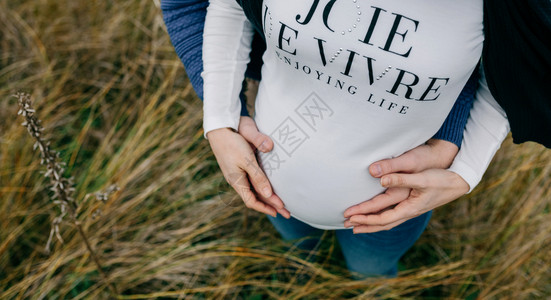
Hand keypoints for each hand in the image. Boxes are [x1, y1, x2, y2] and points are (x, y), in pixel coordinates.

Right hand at [207, 124, 289, 218]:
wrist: (220, 127)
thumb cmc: (233, 143)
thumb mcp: (247, 160)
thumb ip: (258, 177)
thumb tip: (268, 194)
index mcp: (237, 181)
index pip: (251, 201)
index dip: (265, 208)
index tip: (278, 211)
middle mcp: (237, 180)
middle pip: (255, 197)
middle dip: (271, 205)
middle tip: (287, 213)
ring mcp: (238, 173)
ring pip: (255, 190)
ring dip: (268, 197)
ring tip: (281, 203)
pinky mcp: (240, 165)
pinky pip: (253, 181)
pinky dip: (263, 187)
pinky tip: (269, 188)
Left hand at [343, 139, 467, 232]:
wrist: (459, 182)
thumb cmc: (441, 178)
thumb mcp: (420, 177)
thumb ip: (400, 178)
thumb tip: (380, 179)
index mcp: (409, 208)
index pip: (382, 218)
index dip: (365, 218)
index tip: (350, 217)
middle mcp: (409, 212)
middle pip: (382, 224)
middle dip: (364, 225)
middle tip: (346, 225)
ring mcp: (411, 210)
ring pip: (387, 221)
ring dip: (371, 223)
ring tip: (356, 225)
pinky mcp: (412, 205)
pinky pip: (392, 216)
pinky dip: (380, 218)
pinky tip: (376, 216)